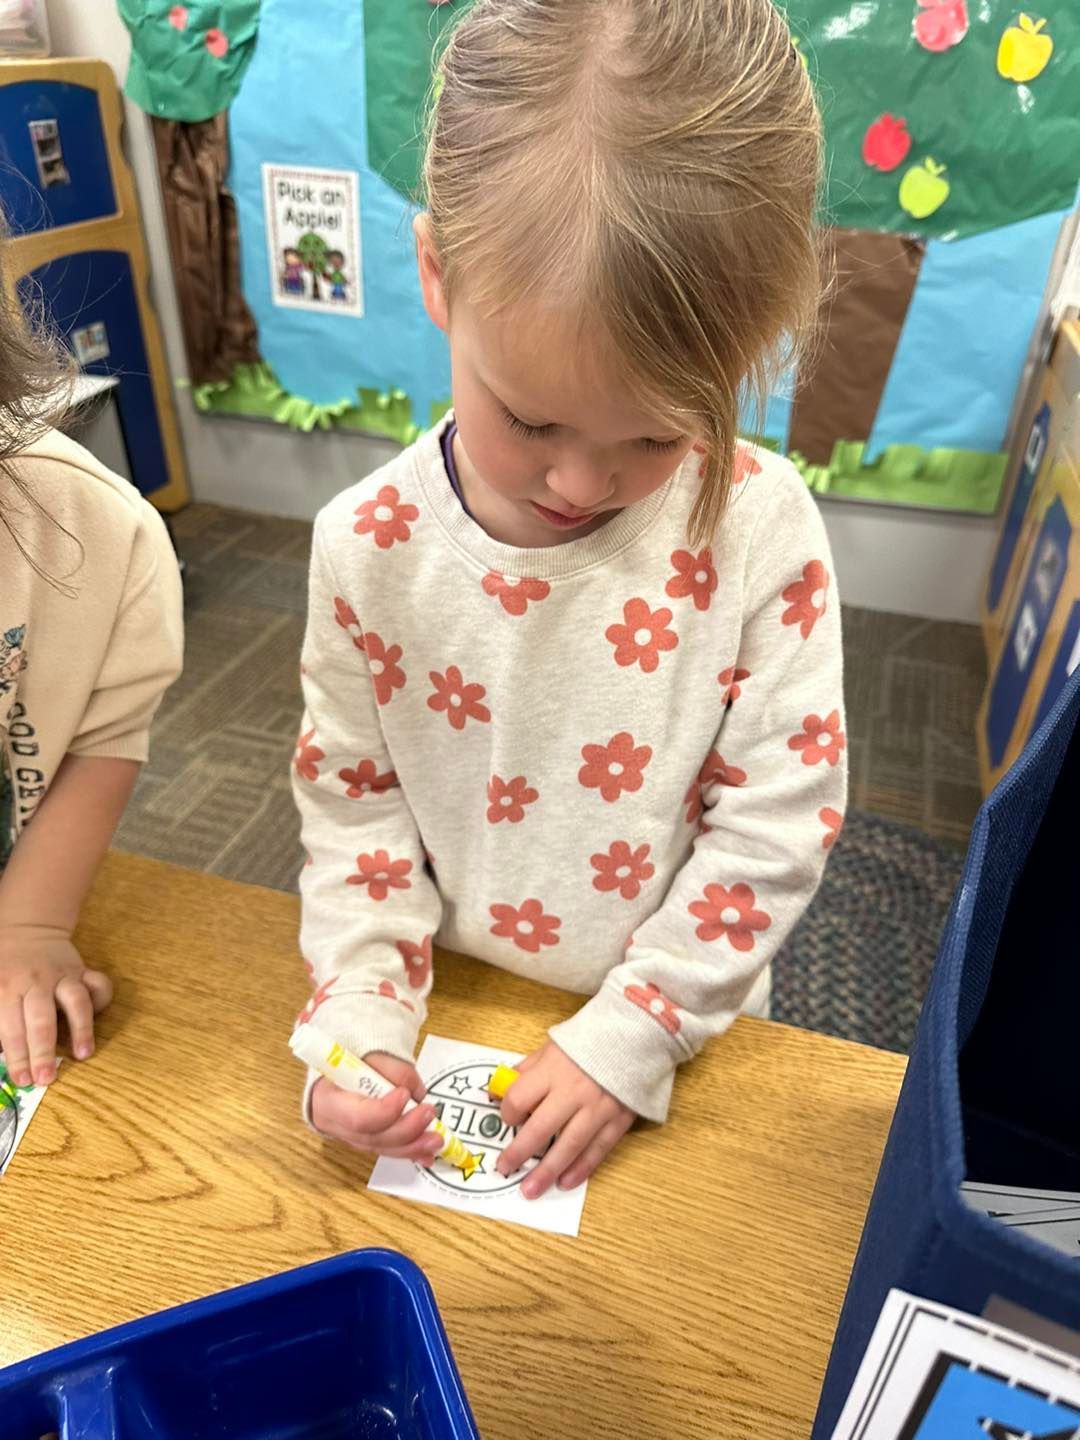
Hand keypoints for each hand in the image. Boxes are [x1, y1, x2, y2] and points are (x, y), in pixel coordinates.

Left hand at [0, 926, 112, 1085]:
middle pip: (41, 1019)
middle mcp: (36, 982)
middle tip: (47, 1078)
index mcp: (6, 988)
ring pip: (76, 1001)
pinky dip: (102, 999)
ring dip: (80, 1029)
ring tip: (84, 1054)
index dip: (17, 1056)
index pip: (11, 1028)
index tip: (23, 1079)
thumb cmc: (4, 967)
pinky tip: (98, 1017)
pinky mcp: (82, 970)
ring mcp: (63, 975)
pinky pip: (98, 984)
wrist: (26, 929)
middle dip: (43, 1051)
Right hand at [310, 1051, 443, 1163]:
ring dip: (411, 1145)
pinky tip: (427, 1153)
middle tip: (429, 1113)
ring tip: (435, 1139)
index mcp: (326, 1098)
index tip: (404, 1095)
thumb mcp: (371, 1049)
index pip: (356, 1117)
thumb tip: (417, 1093)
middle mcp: (334, 1123)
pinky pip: (386, 1148)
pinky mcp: (365, 1138)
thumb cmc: (353, 1052)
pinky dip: (408, 1150)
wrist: (344, 1060)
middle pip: (371, 1137)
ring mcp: (349, 1135)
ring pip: (381, 1147)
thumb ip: (394, 1070)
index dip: (384, 1111)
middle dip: (405, 1130)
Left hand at [495, 1041, 634, 1198]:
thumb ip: (526, 1070)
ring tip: (531, 1190)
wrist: (634, 1036)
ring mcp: (598, 1108)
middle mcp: (573, 1092)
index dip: (507, 1113)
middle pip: (540, 1129)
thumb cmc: (588, 1041)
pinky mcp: (618, 1119)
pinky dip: (582, 1168)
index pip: (520, 1099)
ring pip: (569, 1145)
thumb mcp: (551, 1047)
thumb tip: (499, 1092)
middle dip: (519, 1152)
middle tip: (504, 1168)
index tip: (507, 1119)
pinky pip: (598, 1149)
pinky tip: (566, 1182)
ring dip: (547, 1171)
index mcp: (553, 1070)